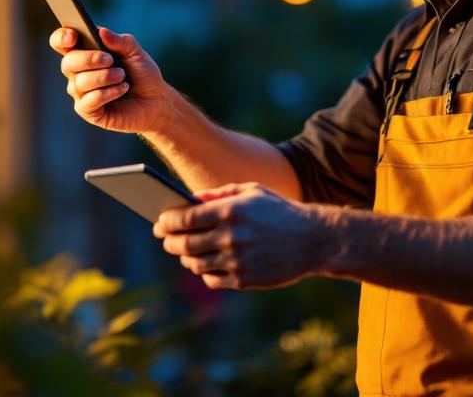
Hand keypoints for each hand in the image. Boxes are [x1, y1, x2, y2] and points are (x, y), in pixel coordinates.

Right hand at [49, 26, 175, 134]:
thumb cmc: (142, 74)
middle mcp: (78, 73)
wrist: (156, 100)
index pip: (61, 43)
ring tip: (122, 77)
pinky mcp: (88, 111)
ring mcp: (81, 93)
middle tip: (110, 60)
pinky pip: (88, 101)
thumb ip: (120, 41)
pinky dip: (108, 93)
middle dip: (89, 59)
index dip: (61, 38)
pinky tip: (122, 89)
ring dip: (104, 77)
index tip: (73, 36)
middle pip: (67, 62)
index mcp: (84, 52)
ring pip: (79, 83)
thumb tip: (101, 32)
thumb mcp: (136, 53)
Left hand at [153, 183, 324, 289]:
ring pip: (194, 263)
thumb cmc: (279, 211)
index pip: (183, 218)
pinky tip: (206, 264)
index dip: (165, 221)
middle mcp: (230, 237)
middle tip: (166, 239)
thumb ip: (219, 194)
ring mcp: (236, 261)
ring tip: (185, 251)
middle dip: (169, 241)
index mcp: (229, 211)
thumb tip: (189, 200)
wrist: (313, 239)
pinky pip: (212, 279)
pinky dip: (204, 272)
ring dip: (185, 258)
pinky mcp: (244, 280)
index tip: (159, 222)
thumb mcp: (252, 191)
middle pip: (183, 243)